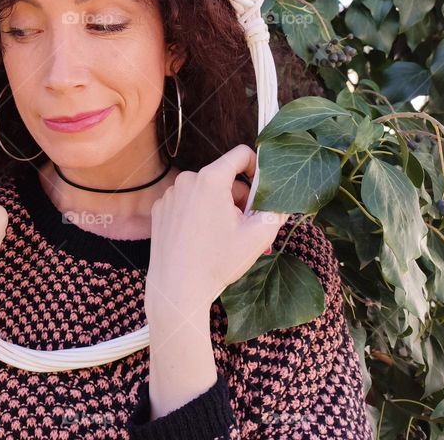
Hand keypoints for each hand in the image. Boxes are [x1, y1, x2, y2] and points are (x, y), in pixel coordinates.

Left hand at [144, 145, 288, 318]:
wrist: (177, 288)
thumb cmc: (217, 261)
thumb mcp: (258, 236)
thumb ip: (276, 212)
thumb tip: (284, 202)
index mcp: (211, 179)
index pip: (241, 154)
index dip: (257, 168)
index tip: (261, 190)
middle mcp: (187, 179)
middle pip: (223, 176)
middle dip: (238, 197)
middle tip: (244, 224)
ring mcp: (170, 194)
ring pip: (204, 191)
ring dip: (217, 205)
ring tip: (222, 235)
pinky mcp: (159, 209)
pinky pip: (186, 202)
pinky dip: (196, 213)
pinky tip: (200, 238)